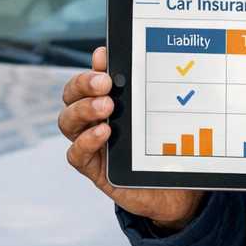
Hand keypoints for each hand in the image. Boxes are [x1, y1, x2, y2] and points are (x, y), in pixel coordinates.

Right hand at [59, 46, 204, 229]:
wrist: (178, 189)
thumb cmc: (171, 147)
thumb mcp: (167, 117)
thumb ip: (160, 95)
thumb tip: (171, 63)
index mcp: (112, 100)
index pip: (93, 77)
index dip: (94, 65)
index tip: (104, 56)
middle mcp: (97, 118)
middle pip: (72, 95)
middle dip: (83, 83)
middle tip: (105, 83)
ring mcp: (93, 143)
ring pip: (68, 121)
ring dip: (83, 110)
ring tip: (106, 107)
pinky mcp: (95, 169)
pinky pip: (76, 155)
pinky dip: (85, 141)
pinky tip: (104, 133)